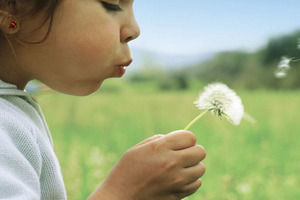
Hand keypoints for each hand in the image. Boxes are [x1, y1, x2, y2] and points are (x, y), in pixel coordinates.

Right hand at [88, 130, 205, 199]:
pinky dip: (191, 180)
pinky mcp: (178, 194)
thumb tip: (177, 140)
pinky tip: (179, 179)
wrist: (120, 197)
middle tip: (182, 155)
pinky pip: (196, 184)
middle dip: (193, 151)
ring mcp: (177, 181)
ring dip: (193, 166)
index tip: (180, 143)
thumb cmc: (126, 170)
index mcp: (160, 148)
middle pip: (200, 152)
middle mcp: (172, 163)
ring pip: (201, 168)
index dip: (186, 139)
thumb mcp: (138, 149)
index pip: (190, 137)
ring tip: (180, 168)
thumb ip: (159, 141)